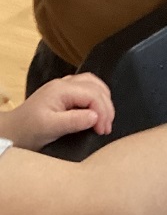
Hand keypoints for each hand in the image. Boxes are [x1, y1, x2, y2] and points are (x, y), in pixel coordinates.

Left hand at [0, 73, 114, 150]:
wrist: (11, 131)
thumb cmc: (28, 131)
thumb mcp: (50, 128)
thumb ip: (73, 121)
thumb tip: (96, 117)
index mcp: (62, 89)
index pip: (92, 94)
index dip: (102, 112)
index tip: (103, 131)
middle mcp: (64, 83)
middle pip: (95, 86)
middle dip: (105, 106)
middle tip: (107, 128)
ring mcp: (64, 85)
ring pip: (93, 84)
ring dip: (103, 100)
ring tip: (105, 119)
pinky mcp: (63, 92)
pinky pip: (87, 88)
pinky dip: (96, 98)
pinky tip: (97, 111)